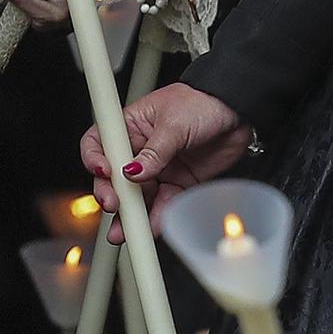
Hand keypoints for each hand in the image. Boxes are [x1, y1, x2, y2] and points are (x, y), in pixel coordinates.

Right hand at [80, 83, 251, 234]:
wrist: (238, 112)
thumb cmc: (203, 103)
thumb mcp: (174, 124)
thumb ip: (154, 152)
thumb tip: (132, 173)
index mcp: (131, 126)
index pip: (100, 143)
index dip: (95, 159)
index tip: (103, 172)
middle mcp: (140, 149)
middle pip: (114, 177)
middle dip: (112, 193)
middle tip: (115, 205)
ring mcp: (158, 168)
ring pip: (137, 196)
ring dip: (131, 214)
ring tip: (127, 230)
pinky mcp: (177, 183)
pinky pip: (162, 204)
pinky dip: (156, 217)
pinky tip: (151, 226)